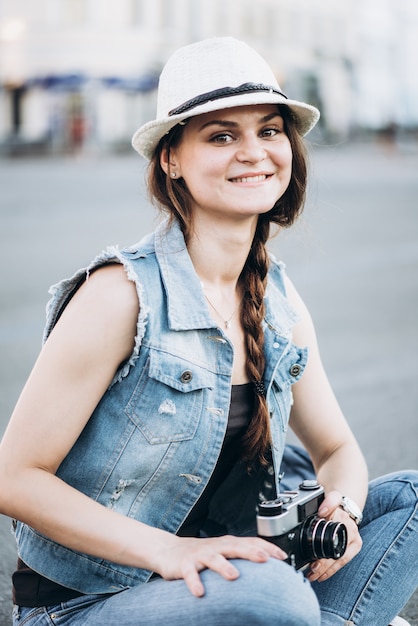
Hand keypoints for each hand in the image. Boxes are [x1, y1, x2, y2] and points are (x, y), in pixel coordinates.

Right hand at [153, 534, 286, 596]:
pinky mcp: (184, 565)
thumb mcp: (224, 552)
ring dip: (224, 566)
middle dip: (250, 552)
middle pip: (235, 547)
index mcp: (228, 544)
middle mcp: (216, 547)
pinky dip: (194, 582)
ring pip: (213, 559)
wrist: (169, 551)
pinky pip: (190, 574)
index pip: (251, 541)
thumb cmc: (203, 554)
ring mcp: (200, 555)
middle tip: (265, 558)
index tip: (283, 557)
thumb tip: (270, 570)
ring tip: (234, 576)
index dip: (267, 547)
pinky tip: (200, 592)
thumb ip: (242, 557)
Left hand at [306, 491, 361, 582]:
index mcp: (345, 521)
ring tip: (313, 576)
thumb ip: (329, 502)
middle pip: (337, 554)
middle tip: (311, 572)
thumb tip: (322, 512)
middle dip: (323, 566)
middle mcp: (352, 531)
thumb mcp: (332, 497)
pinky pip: (343, 561)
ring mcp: (354, 540)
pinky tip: (321, 576)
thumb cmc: (335, 504)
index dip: (324, 554)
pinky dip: (331, 570)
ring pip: (340, 560)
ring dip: (326, 570)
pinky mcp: (354, 547)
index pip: (334, 540)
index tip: (313, 562)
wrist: (345, 505)